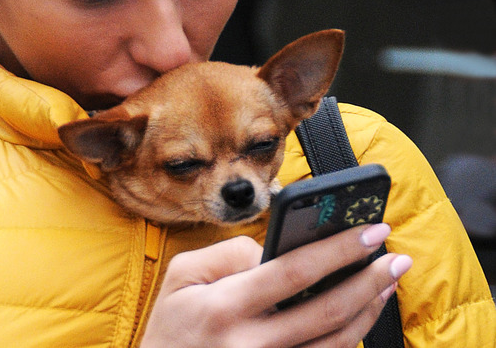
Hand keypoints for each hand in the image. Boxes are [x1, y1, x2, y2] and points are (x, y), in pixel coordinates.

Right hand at [141, 223, 411, 346]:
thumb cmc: (172, 323)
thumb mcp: (182, 275)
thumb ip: (228, 253)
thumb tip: (274, 250)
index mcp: (225, 305)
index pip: (293, 271)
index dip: (338, 250)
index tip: (370, 231)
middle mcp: (250, 343)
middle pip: (326, 310)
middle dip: (368, 280)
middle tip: (396, 257)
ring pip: (335, 342)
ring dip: (368, 310)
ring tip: (386, 283)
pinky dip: (350, 339)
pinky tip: (361, 315)